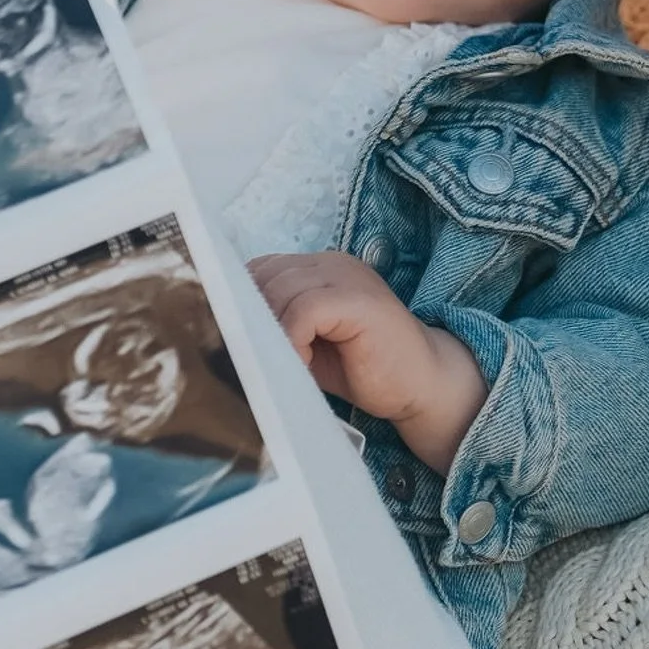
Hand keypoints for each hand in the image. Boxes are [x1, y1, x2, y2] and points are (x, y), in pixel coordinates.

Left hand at [248, 252, 487, 474]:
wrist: (422, 385)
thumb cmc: (366, 369)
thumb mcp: (309, 344)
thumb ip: (278, 326)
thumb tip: (226, 330)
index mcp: (321, 268)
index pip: (262, 268)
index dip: (242, 301)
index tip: (236, 337)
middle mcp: (333, 263)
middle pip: (265, 275)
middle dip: (252, 317)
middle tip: (254, 356)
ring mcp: (347, 277)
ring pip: (279, 290)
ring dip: (270, 332)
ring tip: (280, 364)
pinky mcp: (357, 300)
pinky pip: (303, 310)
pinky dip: (291, 340)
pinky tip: (299, 364)